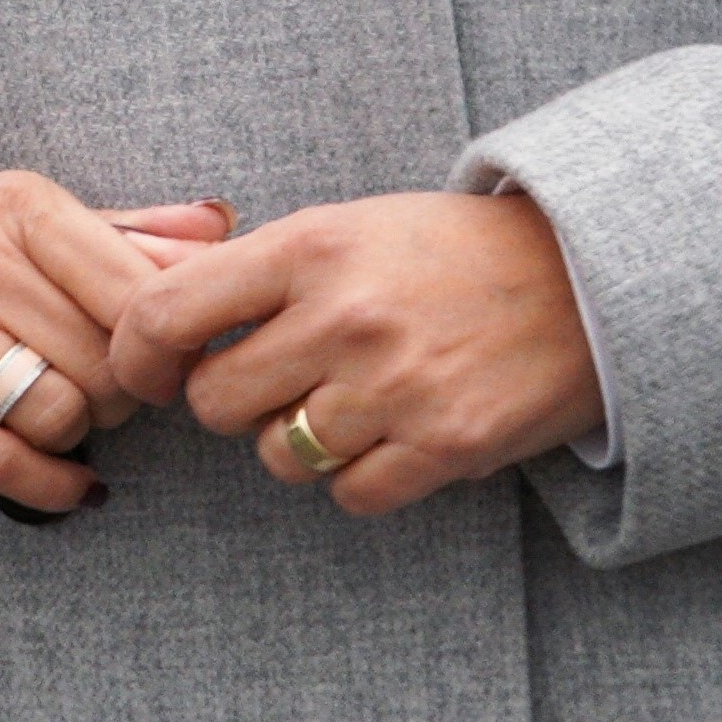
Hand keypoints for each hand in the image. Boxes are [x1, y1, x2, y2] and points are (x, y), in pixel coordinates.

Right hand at [0, 175, 231, 514]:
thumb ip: (122, 229)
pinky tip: (69, 483)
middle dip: (124, 397)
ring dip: (80, 435)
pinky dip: (50, 485)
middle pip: (106, 363)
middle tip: (106, 395)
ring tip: (64, 419)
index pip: (139, 292)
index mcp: (15, 204)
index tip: (163, 362)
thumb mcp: (14, 215)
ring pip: (59, 412)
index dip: (167, 346)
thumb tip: (220, 230)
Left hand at [103, 191, 602, 517]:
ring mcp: (396, 386)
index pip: (165, 314)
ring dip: (295, 443)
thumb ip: (250, 269)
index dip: (136, 356)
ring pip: (277, 457)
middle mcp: (344, 317)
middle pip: (215, 402)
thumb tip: (144, 314)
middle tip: (271, 383)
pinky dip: (357, 479)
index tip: (148, 374)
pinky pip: (350, 494)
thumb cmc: (444, 250)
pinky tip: (388, 437)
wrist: (585, 277)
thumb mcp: (342, 227)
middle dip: (229, 403)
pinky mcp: (447, 444)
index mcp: (307, 248)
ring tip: (345, 403)